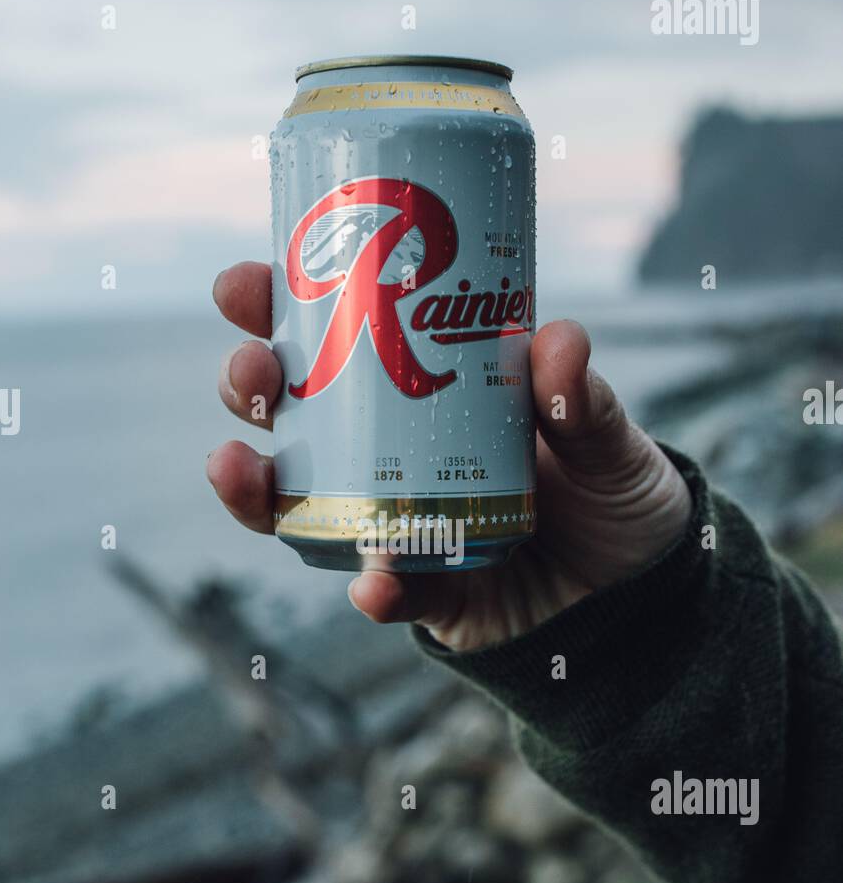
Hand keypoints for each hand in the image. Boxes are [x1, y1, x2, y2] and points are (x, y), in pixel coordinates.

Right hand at [209, 261, 691, 651]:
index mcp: (424, 390)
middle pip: (292, 412)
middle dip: (248, 385)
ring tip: (239, 467)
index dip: (277, 307)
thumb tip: (556, 341)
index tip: (245, 284)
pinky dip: (374, 588)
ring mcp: (396, 525)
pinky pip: (383, 592)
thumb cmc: (614, 497)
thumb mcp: (607, 437)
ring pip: (300, 504)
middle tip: (252, 372)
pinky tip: (372, 580)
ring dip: (256, 488)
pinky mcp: (425, 595)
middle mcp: (391, 455)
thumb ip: (582, 399)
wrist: (643, 598)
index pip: (334, 336)